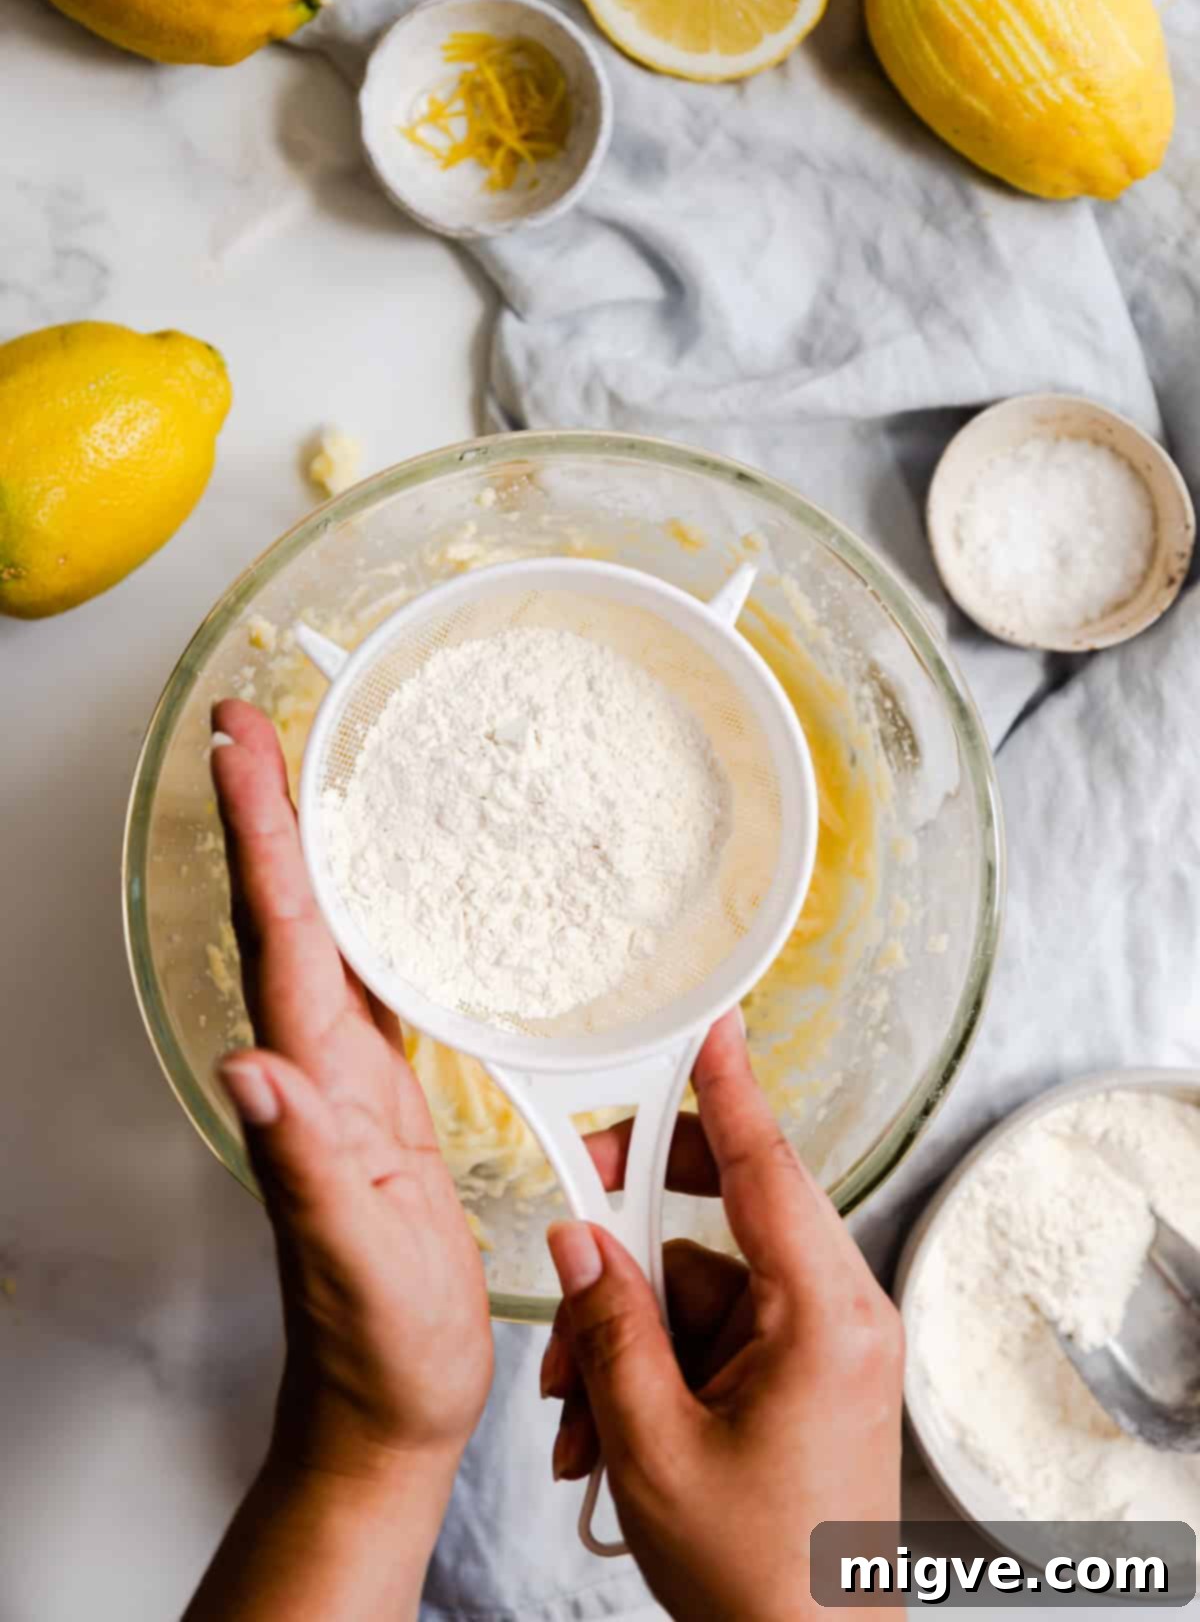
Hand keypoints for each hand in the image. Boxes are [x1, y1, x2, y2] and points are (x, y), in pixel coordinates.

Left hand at [188, 700, 492, 1620]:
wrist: (387, 1403)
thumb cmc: (375, 1344)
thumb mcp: (350, 1259)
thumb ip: (302, 1165)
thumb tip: (246, 1068)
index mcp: (313, 1083)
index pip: (280, 935)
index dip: (263, 835)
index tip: (239, 748)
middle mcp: (319, 1067)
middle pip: (289, 915)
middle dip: (270, 814)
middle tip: (256, 726)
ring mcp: (349, 1082)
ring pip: (324, 938)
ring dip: (309, 853)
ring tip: (310, 777)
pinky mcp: (386, 1101)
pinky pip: (374, 982)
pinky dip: (368, 919)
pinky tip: (389, 897)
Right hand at [541, 1010, 902, 1621]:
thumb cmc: (754, 1577)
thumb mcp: (654, 1445)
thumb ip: (611, 1326)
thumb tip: (579, 1239)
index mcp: (824, 1318)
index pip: (767, 1169)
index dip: (729, 1089)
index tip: (713, 1027)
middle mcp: (839, 1316)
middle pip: (722, 1220)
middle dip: (630, 1246)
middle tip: (572, 1241)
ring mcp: (825, 1346)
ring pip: (701, 1286)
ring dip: (627, 1336)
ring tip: (576, 1418)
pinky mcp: (806, 1375)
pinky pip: (714, 1332)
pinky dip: (654, 1366)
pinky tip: (605, 1433)